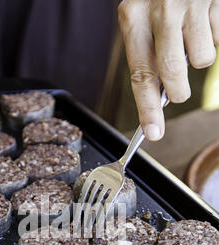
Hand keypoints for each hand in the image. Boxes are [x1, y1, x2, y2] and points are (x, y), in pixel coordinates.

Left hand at [118, 0, 218, 140]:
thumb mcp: (141, 17)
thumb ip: (148, 54)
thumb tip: (160, 98)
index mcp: (132, 16)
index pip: (140, 74)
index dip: (148, 109)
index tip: (154, 134)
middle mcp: (160, 8)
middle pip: (173, 75)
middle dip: (178, 91)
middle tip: (178, 90)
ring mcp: (192, 1)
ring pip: (202, 59)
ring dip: (199, 54)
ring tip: (191, 31)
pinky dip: (213, 32)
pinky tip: (204, 15)